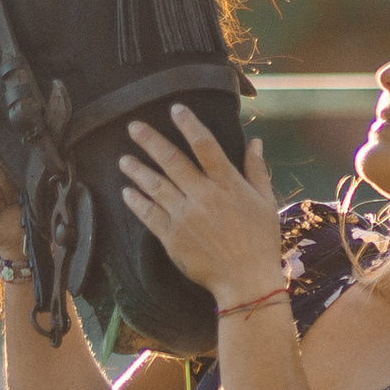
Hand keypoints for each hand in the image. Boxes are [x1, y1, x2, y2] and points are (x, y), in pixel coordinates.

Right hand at [0, 138, 24, 251]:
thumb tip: (10, 138)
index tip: (17, 173)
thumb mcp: (19, 172)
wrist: (22, 232)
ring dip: (1, 186)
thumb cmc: (22, 201)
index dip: (6, 154)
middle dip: (6, 172)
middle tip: (14, 190)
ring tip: (6, 200)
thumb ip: (9, 154)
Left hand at [118, 106, 282, 302]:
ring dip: (137, 170)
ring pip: (155, 186)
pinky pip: (149, 215)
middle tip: (133, 126)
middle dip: (150, 140)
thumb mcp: (266, 201)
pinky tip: (126, 191)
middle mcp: (203, 196)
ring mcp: (185, 217)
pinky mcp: (172, 238)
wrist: (247, 280)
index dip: (188, 124)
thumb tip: (256, 141)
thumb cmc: (261, 240)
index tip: (175, 109)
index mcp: (228, 184)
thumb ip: (257, 170)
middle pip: (172, 161)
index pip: (205, 145)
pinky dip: (137, 201)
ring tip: (123, 159)